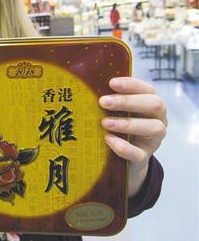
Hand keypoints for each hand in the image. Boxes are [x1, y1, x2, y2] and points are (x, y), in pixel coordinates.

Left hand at [99, 77, 166, 196]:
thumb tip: (83, 86)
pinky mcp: (144, 157)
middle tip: (103, 102)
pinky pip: (139, 153)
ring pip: (153, 128)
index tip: (111, 83)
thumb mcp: (114, 112)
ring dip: (127, 124)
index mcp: (150, 103)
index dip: (131, 85)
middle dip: (127, 102)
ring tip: (105, 123)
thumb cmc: (117, 126)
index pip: (147, 89)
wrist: (123, 158)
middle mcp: (157, 119)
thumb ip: (107, 100)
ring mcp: (153, 140)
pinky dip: (123, 146)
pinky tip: (108, 140)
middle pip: (154, 105)